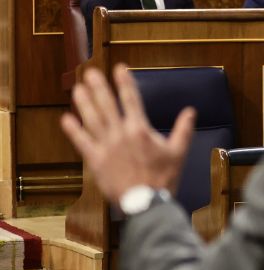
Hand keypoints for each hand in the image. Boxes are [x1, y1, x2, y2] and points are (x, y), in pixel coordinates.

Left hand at [60, 64, 194, 203]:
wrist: (146, 201)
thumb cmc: (164, 177)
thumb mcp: (179, 152)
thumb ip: (183, 129)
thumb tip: (190, 111)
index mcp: (140, 130)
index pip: (131, 99)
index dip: (124, 82)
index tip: (119, 68)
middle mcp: (120, 134)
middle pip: (107, 105)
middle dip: (99, 87)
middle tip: (91, 72)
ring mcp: (106, 146)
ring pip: (92, 119)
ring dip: (84, 103)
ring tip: (77, 89)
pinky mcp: (95, 160)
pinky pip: (82, 142)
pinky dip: (73, 130)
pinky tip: (66, 119)